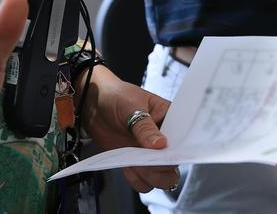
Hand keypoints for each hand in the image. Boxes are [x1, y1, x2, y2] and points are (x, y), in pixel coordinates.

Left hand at [78, 65, 180, 193]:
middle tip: (147, 160)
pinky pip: (143, 181)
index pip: (184, 139)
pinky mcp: (135, 162)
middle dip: (162, 168)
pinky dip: (136, 179)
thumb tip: (161, 145)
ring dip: (149, 176)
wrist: (93, 103)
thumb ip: (145, 126)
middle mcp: (163, 139)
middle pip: (174, 165)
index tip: (165, 153)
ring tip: (134, 162)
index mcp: (169, 119)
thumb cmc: (116, 96)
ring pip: (161, 178)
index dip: (179, 151)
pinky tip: (126, 166)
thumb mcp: (131, 105)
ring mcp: (149, 153)